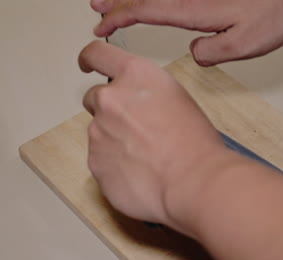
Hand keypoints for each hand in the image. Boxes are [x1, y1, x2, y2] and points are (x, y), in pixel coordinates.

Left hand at [79, 41, 236, 230]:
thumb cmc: (195, 144)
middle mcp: (110, 99)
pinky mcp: (94, 162)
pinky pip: (100, 160)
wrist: (193, 181)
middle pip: (94, 98)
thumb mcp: (176, 98)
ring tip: (144, 157)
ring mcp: (98, 132)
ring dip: (114, 141)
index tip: (87, 64)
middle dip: (109, 110)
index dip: (89, 59)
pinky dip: (114, 165)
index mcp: (135, 76)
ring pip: (98, 132)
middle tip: (134, 128)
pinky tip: (138, 173)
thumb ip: (146, 93)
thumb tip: (137, 104)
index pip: (97, 54)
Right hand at [91, 0, 282, 65]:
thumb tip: (196, 52)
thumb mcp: (244, 44)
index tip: (102, 26)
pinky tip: (148, 1)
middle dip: (115, 2)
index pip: (144, 11)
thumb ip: (213, 52)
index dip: (118, 17)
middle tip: (95, 5)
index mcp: (193, 10)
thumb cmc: (275, 10)